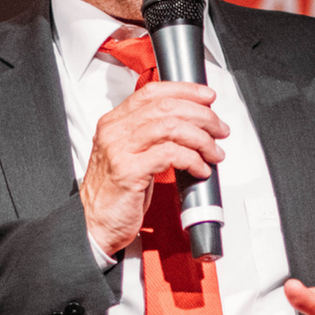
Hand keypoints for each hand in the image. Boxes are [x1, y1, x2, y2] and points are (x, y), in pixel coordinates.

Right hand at [81, 80, 228, 256]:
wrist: (94, 223)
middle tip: (219, 129)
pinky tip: (200, 169)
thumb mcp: (131, 155)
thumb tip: (190, 125)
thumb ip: (152, 136)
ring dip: (201, 138)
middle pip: (166, 107)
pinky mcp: (129, 171)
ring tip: (214, 152)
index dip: (185, 90)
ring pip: (171, 127)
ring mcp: (120, 150)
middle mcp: (115, 131)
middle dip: (202, 115)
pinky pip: (170, 155)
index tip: (207, 97)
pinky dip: (192, 160)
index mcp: (115, 122)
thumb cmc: (116, 192)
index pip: (153, 92)